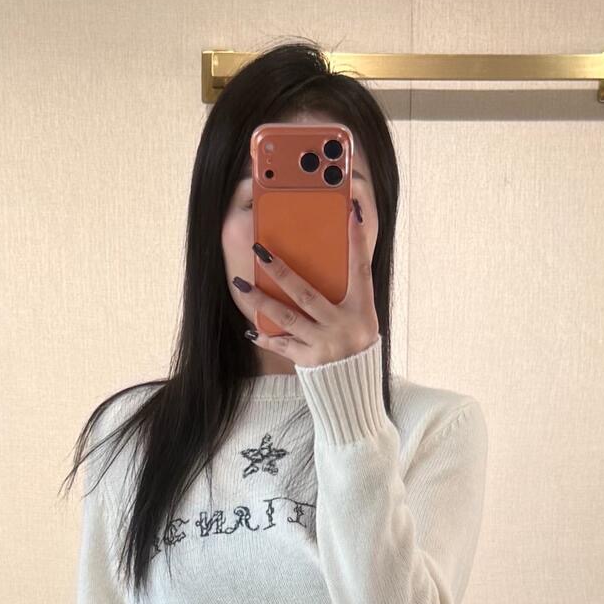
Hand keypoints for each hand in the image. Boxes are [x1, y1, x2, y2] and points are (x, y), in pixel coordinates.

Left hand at [238, 203, 379, 367]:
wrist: (355, 390)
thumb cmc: (355, 346)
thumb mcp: (361, 318)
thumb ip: (345, 294)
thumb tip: (323, 262)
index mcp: (362, 310)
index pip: (360, 269)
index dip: (357, 241)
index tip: (350, 213)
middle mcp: (343, 326)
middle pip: (306, 293)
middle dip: (281, 271)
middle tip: (260, 251)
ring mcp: (325, 344)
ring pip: (287, 317)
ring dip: (261, 300)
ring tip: (241, 284)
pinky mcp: (310, 361)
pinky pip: (282, 344)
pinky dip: (266, 337)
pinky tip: (250, 330)